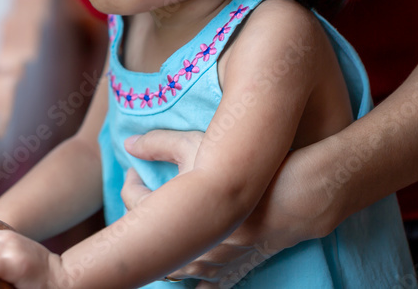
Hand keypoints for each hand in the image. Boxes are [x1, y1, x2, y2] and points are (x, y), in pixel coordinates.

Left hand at [125, 130, 333, 287]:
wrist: (289, 197)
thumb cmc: (239, 168)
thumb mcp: (195, 145)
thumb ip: (158, 143)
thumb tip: (128, 143)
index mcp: (174, 217)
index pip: (133, 202)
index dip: (129, 184)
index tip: (134, 171)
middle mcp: (188, 246)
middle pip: (148, 242)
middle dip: (141, 220)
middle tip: (144, 197)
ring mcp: (209, 263)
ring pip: (172, 269)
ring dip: (163, 251)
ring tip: (161, 228)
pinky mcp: (229, 270)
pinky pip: (204, 285)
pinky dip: (192, 278)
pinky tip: (186, 266)